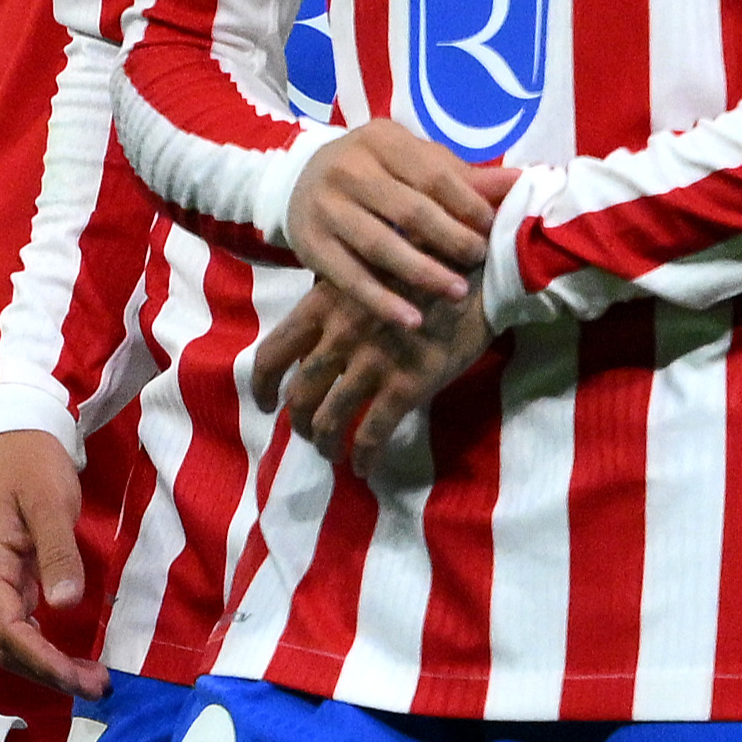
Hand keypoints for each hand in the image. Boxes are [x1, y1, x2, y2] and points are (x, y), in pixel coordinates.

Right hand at [0, 430, 100, 702]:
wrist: (7, 437)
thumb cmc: (29, 465)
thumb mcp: (50, 503)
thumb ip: (58, 553)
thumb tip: (66, 604)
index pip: (9, 632)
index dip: (46, 662)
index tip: (85, 679)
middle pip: (5, 647)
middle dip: (49, 674)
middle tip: (99, 688)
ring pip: (8, 642)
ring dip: (46, 666)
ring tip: (91, 679)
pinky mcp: (0, 581)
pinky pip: (15, 627)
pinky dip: (41, 648)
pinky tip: (68, 656)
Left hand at [249, 267, 498, 455]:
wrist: (480, 274)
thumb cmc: (423, 273)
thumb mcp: (363, 279)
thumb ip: (334, 311)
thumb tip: (313, 347)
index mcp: (321, 307)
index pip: (270, 354)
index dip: (261, 386)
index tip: (265, 405)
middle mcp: (338, 337)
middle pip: (299, 394)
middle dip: (299, 422)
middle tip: (308, 434)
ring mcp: (371, 363)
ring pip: (329, 419)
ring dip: (325, 443)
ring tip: (331, 453)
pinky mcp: (405, 386)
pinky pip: (371, 434)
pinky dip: (362, 456)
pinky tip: (363, 468)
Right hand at [285, 116, 513, 330]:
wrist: (299, 180)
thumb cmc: (375, 170)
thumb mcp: (412, 160)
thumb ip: (461, 175)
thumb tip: (521, 182)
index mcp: (380, 141)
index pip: (433, 175)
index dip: (467, 204)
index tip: (492, 229)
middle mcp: (347, 170)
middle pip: (409, 210)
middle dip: (451, 239)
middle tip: (479, 261)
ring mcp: (324, 208)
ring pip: (379, 245)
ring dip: (422, 272)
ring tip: (457, 292)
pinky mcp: (309, 244)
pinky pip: (348, 277)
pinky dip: (380, 300)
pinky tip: (411, 319)